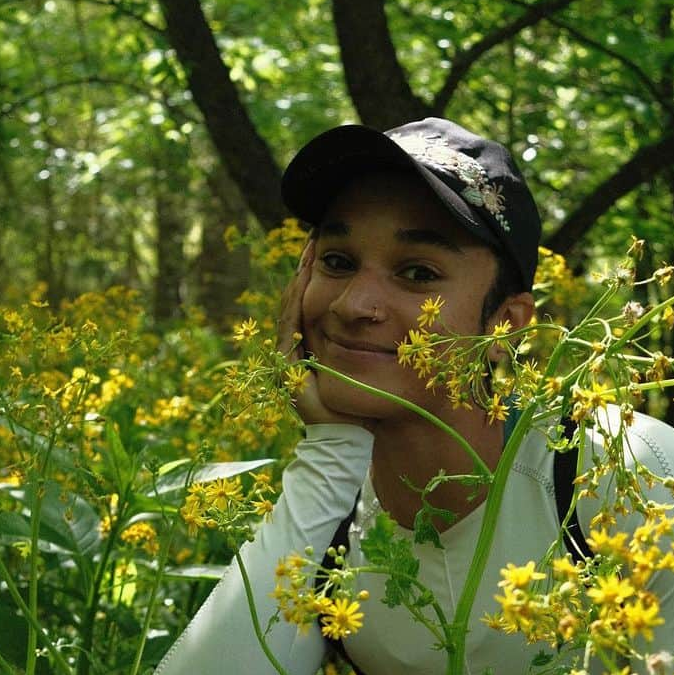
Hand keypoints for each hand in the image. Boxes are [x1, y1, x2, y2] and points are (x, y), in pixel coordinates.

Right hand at [277, 240, 374, 429]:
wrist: (353, 434)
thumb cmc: (369, 401)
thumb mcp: (373, 359)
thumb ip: (372, 335)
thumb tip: (384, 305)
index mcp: (316, 346)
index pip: (312, 303)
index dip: (317, 275)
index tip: (328, 246)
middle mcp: (299, 350)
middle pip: (298, 301)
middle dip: (306, 270)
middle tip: (315, 240)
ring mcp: (290, 359)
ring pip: (291, 310)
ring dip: (300, 280)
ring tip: (311, 252)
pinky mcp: (289, 368)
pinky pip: (290, 328)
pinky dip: (296, 302)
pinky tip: (305, 279)